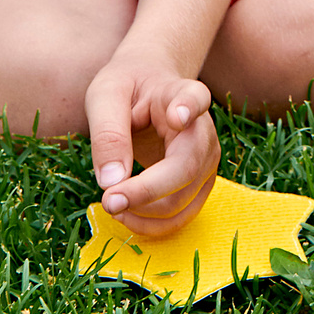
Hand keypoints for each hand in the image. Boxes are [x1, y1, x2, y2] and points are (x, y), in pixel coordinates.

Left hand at [86, 50, 219, 239]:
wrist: (149, 88)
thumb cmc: (127, 89)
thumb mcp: (106, 97)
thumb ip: (108, 135)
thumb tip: (111, 182)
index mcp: (181, 94)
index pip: (194, 99)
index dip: (188, 109)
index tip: (177, 116)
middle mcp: (204, 130)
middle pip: (184, 170)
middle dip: (144, 193)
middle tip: (106, 200)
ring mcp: (207, 160)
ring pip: (182, 203)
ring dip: (144, 215)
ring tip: (112, 203)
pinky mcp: (200, 184)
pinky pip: (181, 216)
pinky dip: (151, 224)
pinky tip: (126, 212)